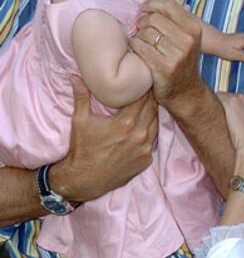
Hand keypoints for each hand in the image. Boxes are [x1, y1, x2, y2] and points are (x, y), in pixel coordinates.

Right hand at [49, 77, 157, 202]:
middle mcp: (139, 135)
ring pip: (155, 124)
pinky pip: (153, 141)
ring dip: (151, 114)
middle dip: (149, 99)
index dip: (143, 88)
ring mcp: (145, 149)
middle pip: (152, 109)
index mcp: (126, 123)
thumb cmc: (81, 149)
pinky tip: (142, 127)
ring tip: (145, 106)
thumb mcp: (80, 120)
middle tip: (145, 91)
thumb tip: (74, 76)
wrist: (83, 180)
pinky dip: (149, 132)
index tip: (141, 82)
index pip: (143, 98)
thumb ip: (81, 96)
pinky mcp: (146, 160)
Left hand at [130, 0, 203, 110]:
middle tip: (139, 29)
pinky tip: (136, 48)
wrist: (186, 91)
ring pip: (146, 33)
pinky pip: (141, 47)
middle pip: (154, 19)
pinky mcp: (163, 68)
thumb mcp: (186, 37)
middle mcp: (188, 41)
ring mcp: (177, 55)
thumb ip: (173, 18)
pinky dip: (134, 46)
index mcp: (194, 29)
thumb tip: (150, 1)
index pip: (169, 6)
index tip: (142, 8)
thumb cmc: (181, 59)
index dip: (152, 4)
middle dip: (142, 22)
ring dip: (138, 36)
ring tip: (140, 41)